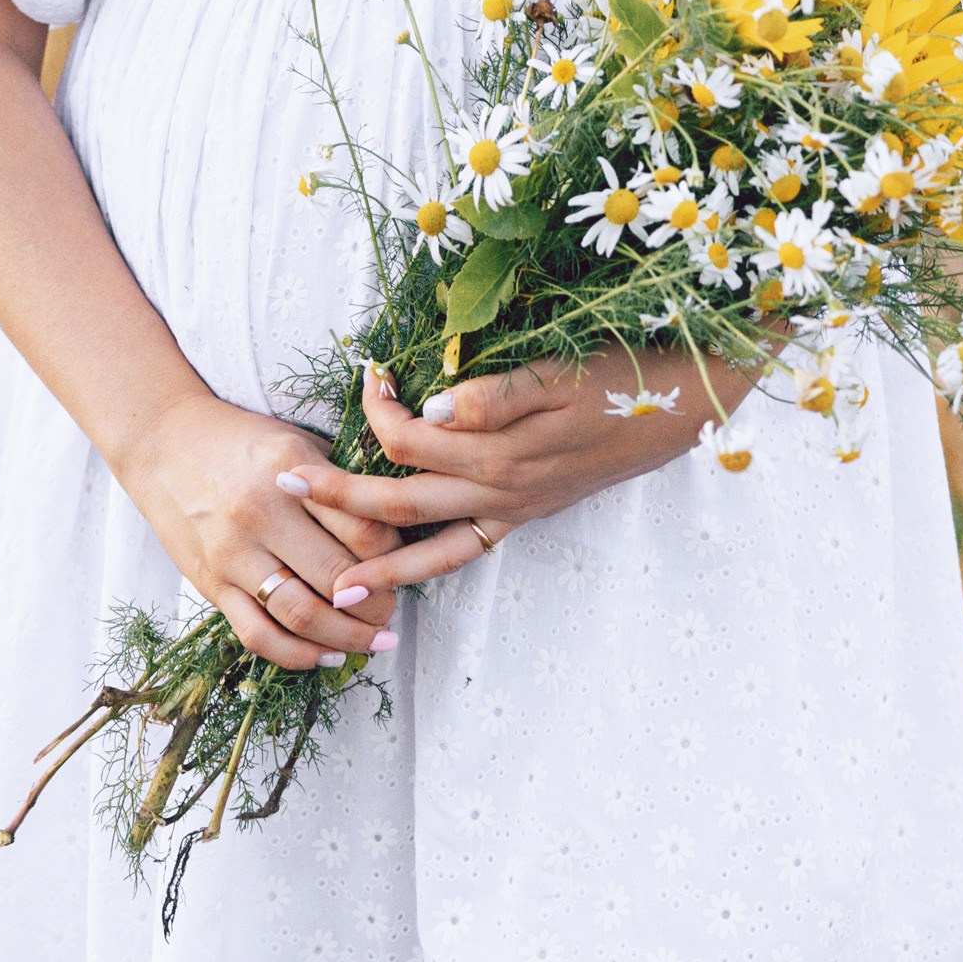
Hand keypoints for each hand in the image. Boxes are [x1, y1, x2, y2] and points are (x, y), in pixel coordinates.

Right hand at [116, 387, 404, 673]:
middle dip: (377, 606)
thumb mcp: (295, 443)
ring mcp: (233, 554)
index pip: (362, 530)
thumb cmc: (241, 440)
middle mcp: (261, 515)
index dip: (394, 557)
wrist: (163, 442)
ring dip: (346, 638)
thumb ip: (337, 484)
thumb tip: (393, 527)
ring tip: (372, 642)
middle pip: (338, 578)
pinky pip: (258, 635)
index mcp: (291, 473)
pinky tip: (325, 656)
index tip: (404, 564)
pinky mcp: (211, 584)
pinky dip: (297, 655)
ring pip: (301, 615)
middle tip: (394, 613)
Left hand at [284, 350, 761, 602]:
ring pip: (429, 545)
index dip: (376, 408)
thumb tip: (428, 412)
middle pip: (399, 502)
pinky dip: (430, 570)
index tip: (364, 371)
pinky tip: (404, 579)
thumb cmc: (617, 379)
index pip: (408, 439)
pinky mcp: (525, 516)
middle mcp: (496, 490)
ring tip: (329, 589)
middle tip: (281, 487)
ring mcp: (510, 510)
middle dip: (338, 499)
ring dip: (376, 564)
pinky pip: (466, 553)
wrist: (681, 410)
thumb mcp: (557, 374)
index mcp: (497, 449)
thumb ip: (492, 397)